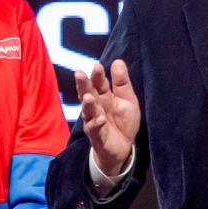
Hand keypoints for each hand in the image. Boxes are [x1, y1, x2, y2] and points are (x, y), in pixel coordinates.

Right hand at [76, 61, 140, 176]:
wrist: (124, 147)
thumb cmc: (123, 121)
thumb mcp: (127, 99)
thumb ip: (122, 82)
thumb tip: (118, 61)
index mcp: (104, 96)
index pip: (99, 83)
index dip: (98, 75)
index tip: (97, 66)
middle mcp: (96, 107)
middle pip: (88, 93)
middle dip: (84, 85)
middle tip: (79, 74)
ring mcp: (94, 121)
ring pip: (88, 111)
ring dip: (87, 104)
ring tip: (88, 97)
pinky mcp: (97, 135)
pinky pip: (95, 129)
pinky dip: (96, 124)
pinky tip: (100, 119)